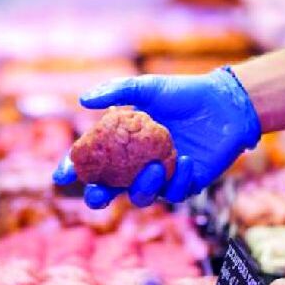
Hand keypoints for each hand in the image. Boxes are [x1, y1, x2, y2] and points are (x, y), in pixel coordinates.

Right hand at [52, 67, 261, 208]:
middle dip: (99, 197)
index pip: (92, 163)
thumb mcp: (148, 88)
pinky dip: (179, 179)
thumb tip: (83, 100)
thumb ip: (117, 92)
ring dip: (144, 187)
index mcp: (123, 146)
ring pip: (142, 197)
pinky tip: (188, 159)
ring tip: (155, 166)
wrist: (223, 103)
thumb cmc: (183, 94)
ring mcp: (160, 178)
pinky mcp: (185, 184)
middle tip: (97, 194)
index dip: (74, 171)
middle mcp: (137, 166)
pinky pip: (175, 192)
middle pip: (110, 192)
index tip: (60, 176)